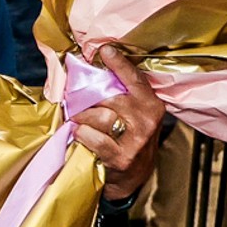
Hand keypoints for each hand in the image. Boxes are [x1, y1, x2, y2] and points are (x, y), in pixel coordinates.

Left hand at [72, 45, 162, 200]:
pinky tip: (80, 134)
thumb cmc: (130, 138)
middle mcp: (146, 121)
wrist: (133, 176)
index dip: (119, 63)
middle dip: (87, 95)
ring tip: (77, 118)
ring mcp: (135, 141)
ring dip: (81, 116)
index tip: (104, 50)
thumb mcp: (135, 114)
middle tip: (74, 96)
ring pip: (98, 116)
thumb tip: (95, 67)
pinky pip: (91, 137)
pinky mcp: (120, 157)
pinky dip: (81, 134)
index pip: (134, 79)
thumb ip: (123, 94)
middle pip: (109, 97)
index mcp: (152, 105)